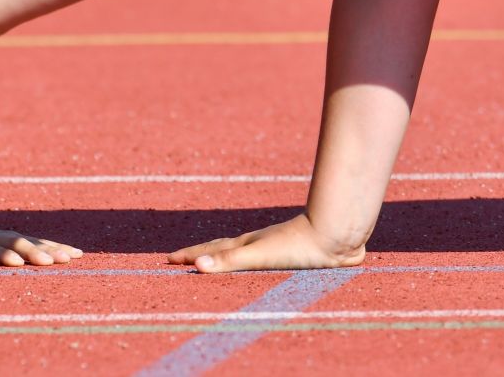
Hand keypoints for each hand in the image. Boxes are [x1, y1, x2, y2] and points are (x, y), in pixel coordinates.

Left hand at [0, 207, 81, 266]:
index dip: (0, 252)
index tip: (14, 260)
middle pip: (16, 243)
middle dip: (33, 252)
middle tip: (50, 261)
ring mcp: (6, 236)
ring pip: (31, 241)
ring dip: (51, 249)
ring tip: (71, 257)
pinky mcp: (16, 240)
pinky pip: (39, 243)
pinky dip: (57, 248)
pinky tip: (76, 254)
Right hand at [168, 213, 367, 272]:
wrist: (336, 236)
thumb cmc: (298, 245)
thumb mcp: (259, 255)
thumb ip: (230, 260)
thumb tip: (197, 265)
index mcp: (245, 245)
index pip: (210, 251)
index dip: (189, 255)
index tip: (168, 259)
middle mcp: (255, 245)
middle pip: (221, 248)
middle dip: (200, 254)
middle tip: (181, 259)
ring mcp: (272, 249)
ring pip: (240, 254)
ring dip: (222, 257)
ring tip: (213, 261)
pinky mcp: (291, 257)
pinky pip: (259, 262)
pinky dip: (247, 264)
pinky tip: (257, 267)